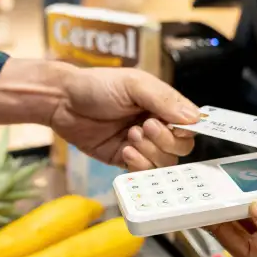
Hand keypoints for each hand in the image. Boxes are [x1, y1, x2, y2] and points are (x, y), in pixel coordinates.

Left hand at [52, 66, 198, 169]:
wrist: (62, 102)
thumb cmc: (96, 85)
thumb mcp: (134, 84)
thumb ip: (164, 99)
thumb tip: (194, 118)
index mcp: (163, 105)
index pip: (191, 124)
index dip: (186, 130)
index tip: (174, 126)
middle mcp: (156, 125)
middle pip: (181, 147)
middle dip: (165, 141)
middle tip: (144, 127)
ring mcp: (142, 145)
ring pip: (164, 163)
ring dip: (150, 152)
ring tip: (130, 137)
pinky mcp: (124, 160)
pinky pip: (143, 172)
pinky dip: (138, 165)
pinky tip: (125, 152)